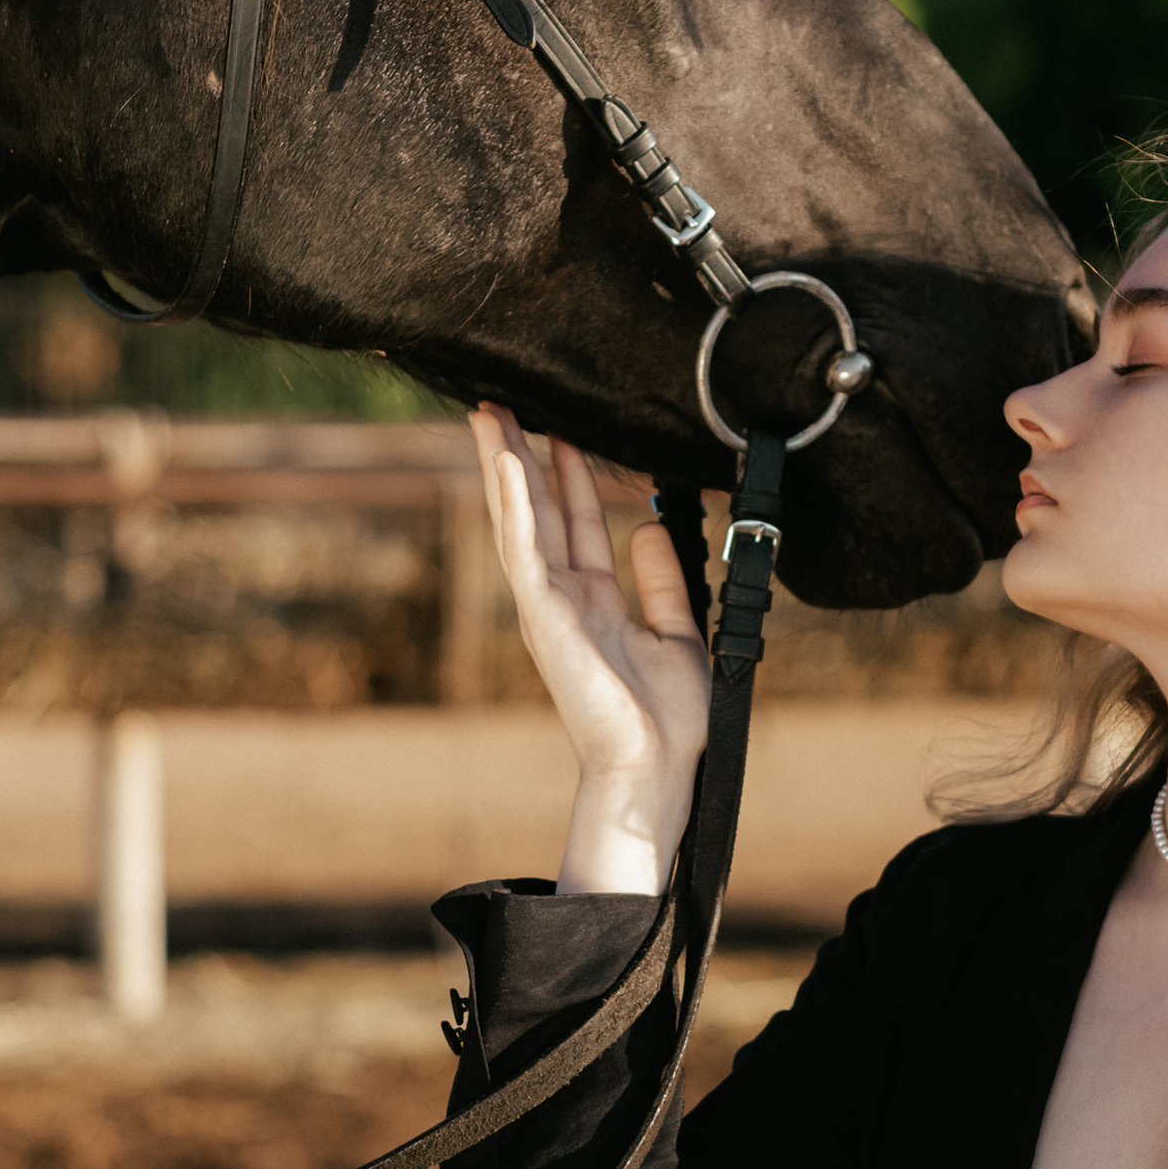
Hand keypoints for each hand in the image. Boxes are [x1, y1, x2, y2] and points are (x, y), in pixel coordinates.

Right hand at [468, 406, 712, 895]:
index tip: (560, 428)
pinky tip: (506, 461)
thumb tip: (642, 526)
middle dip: (523, 456)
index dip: (566, 474)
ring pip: (520, 519)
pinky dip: (513, 503)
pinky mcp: (544, 616)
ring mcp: (549, 605)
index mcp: (594, 601)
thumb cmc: (670, 719)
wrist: (659, 766)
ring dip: (504, 465)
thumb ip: (661, 580)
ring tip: (489, 413)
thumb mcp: (678, 633)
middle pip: (536, 511)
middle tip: (505, 403)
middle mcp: (564, 598)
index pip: (573, 522)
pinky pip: (525, 549)